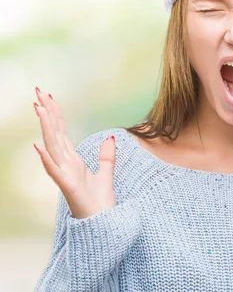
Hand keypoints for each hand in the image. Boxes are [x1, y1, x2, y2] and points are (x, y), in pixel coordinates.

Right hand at [32, 87, 116, 218]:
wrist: (103, 224)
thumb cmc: (100, 202)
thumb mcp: (107, 174)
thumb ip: (107, 157)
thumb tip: (111, 139)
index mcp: (72, 160)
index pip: (61, 132)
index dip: (55, 114)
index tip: (48, 97)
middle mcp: (65, 164)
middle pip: (54, 133)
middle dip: (46, 112)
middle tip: (38, 92)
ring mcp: (64, 174)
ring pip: (52, 145)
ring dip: (45, 127)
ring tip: (38, 107)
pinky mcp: (67, 186)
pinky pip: (54, 170)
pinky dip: (46, 158)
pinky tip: (37, 146)